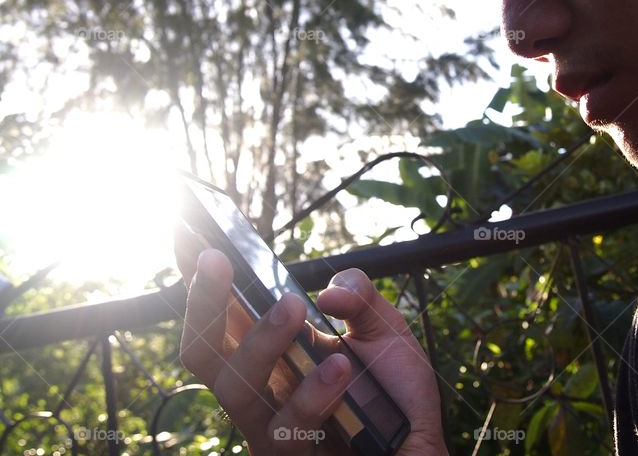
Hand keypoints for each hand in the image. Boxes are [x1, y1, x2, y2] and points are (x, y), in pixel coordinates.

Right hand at [175, 231, 446, 454]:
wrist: (420, 449)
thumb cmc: (393, 391)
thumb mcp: (384, 329)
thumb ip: (359, 296)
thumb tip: (328, 292)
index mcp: (273, 354)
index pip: (222, 317)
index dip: (199, 280)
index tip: (185, 234)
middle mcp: (262, 391)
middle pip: (205, 354)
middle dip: (204, 303)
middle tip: (218, 260)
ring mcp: (272, 428)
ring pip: (236, 391)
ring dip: (261, 341)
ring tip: (295, 306)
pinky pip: (288, 432)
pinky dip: (312, 395)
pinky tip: (340, 368)